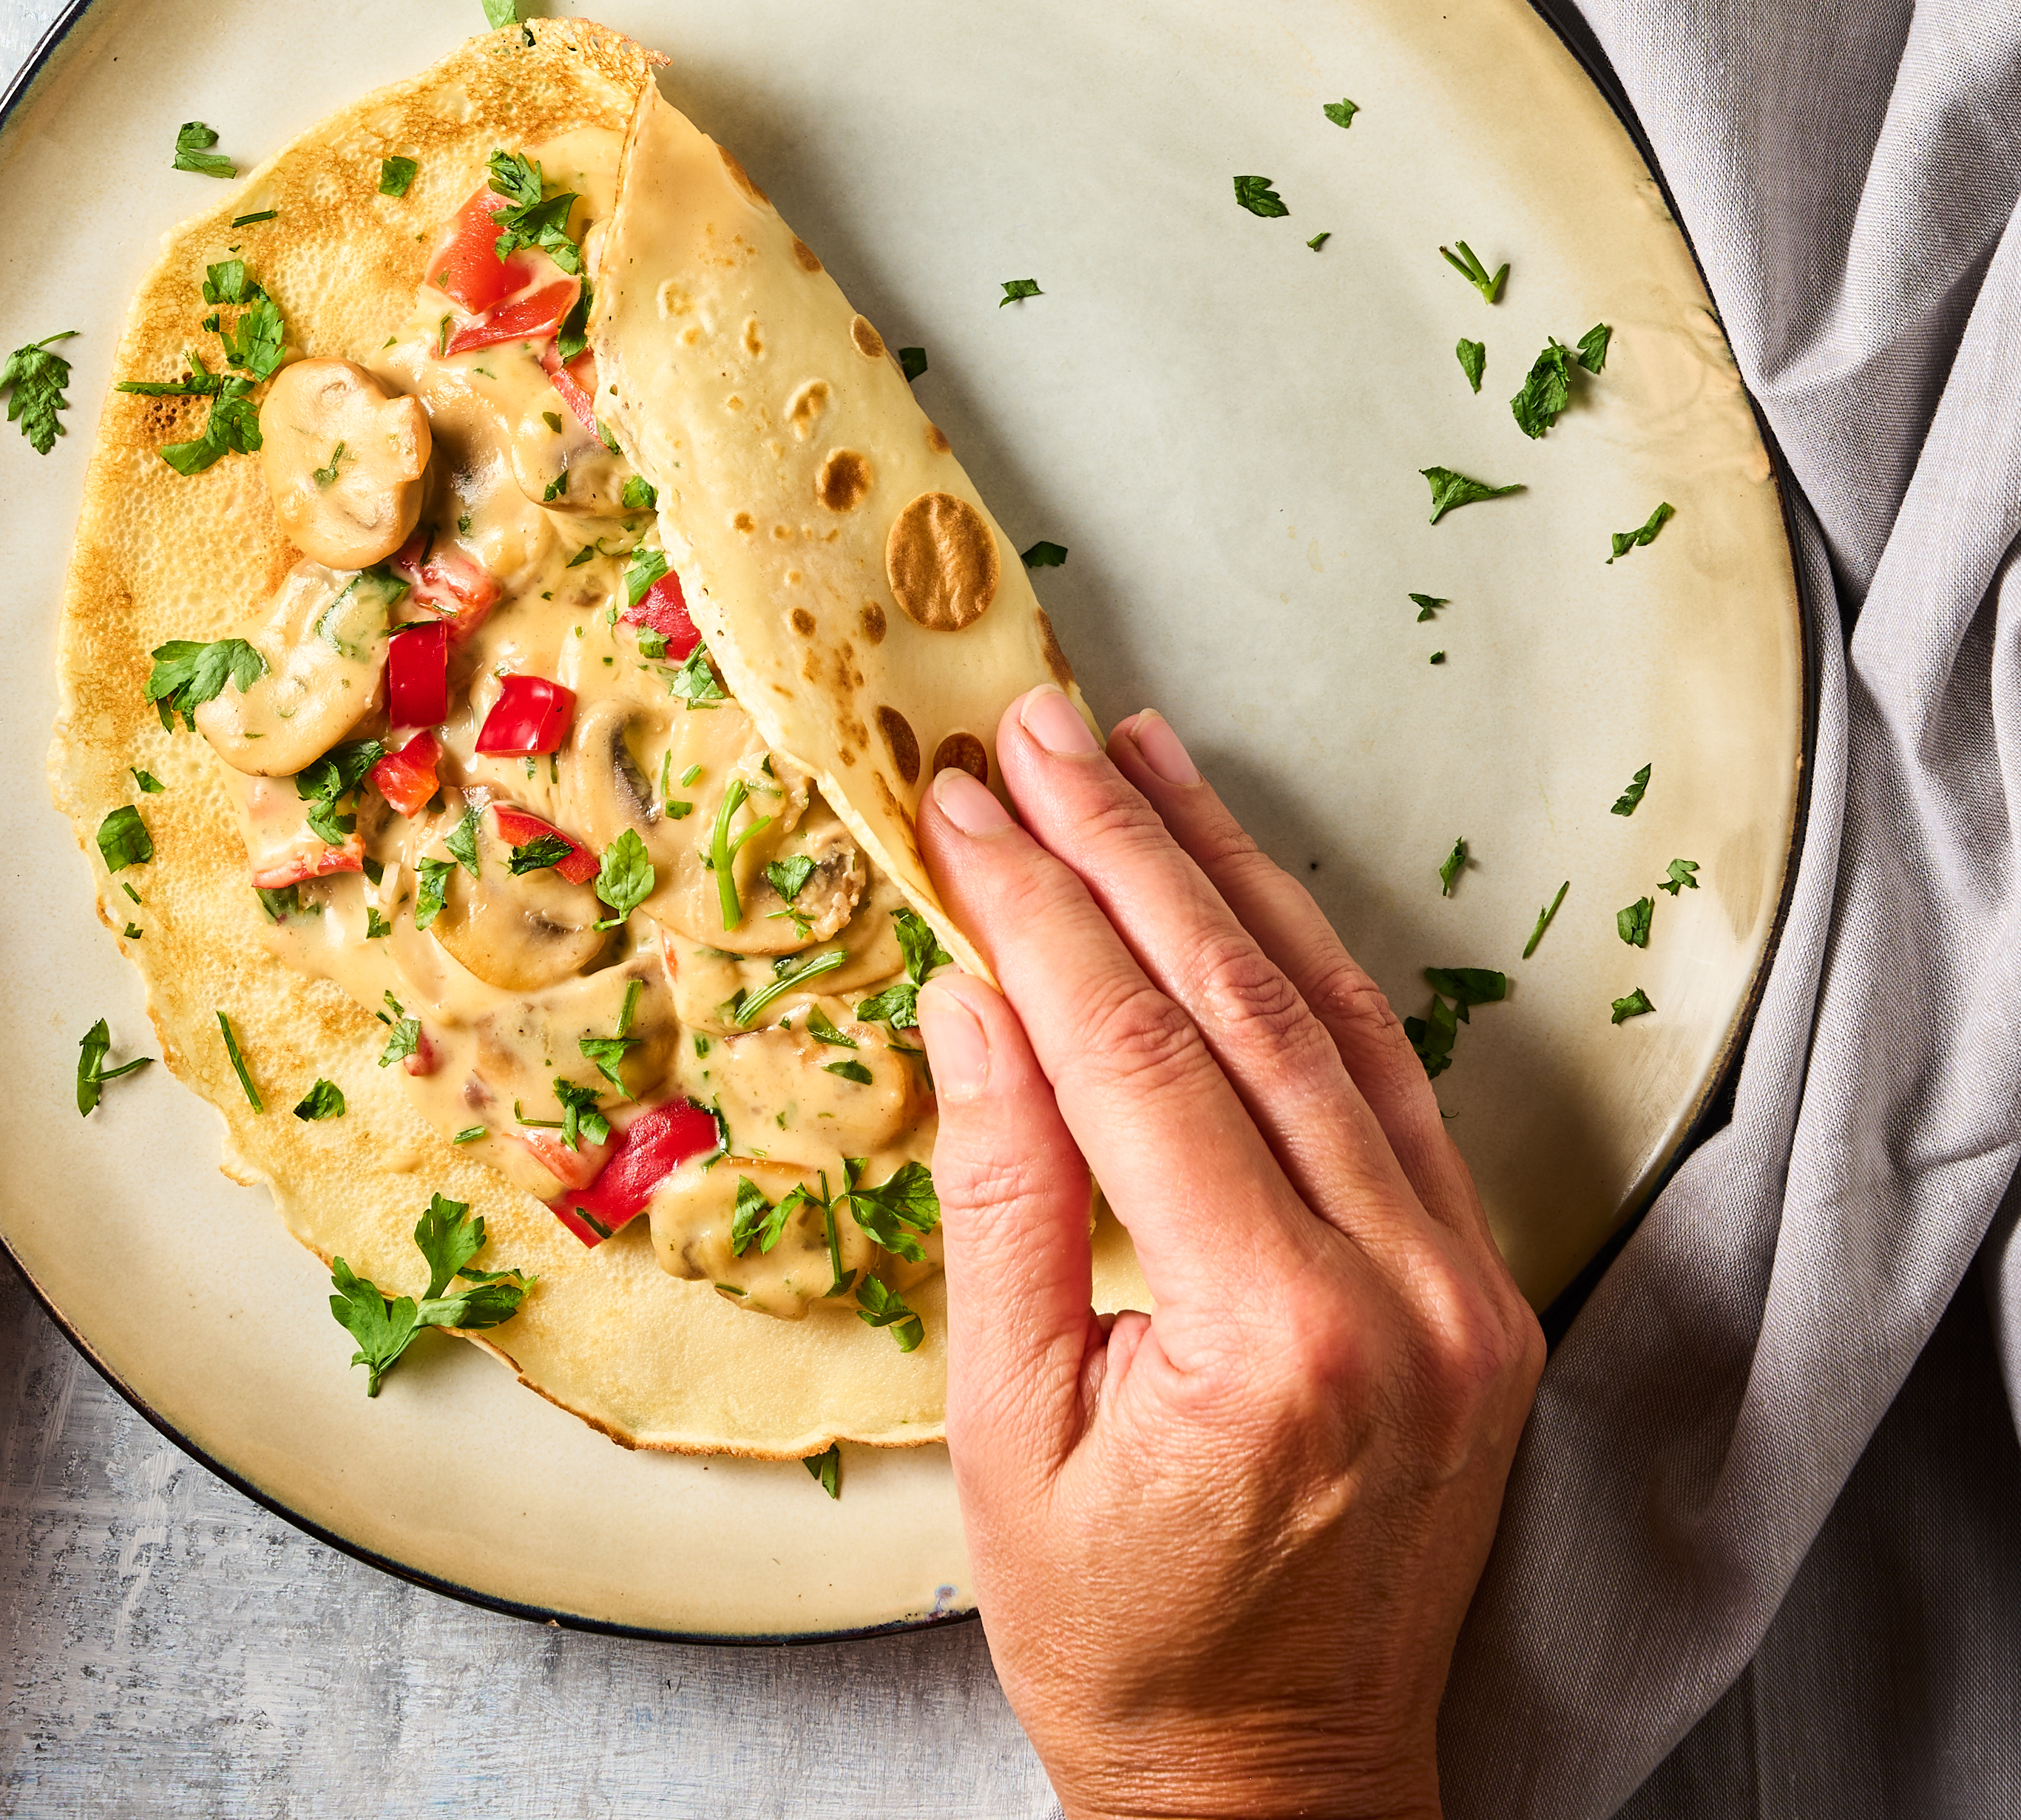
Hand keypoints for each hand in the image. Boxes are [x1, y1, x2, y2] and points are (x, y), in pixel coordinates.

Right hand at [914, 685, 1541, 1819]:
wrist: (1277, 1792)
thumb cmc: (1118, 1641)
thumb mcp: (1007, 1433)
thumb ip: (1003, 1199)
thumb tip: (973, 994)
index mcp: (1276, 1339)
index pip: (1137, 1053)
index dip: (1038, 910)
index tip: (959, 804)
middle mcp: (1402, 1297)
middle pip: (1243, 1006)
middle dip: (1126, 846)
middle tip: (1035, 729)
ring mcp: (1464, 1291)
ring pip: (1336, 1021)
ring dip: (1227, 870)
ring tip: (1136, 754)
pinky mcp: (1483, 1294)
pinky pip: (1390, 1088)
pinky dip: (1305, 970)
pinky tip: (1239, 885)